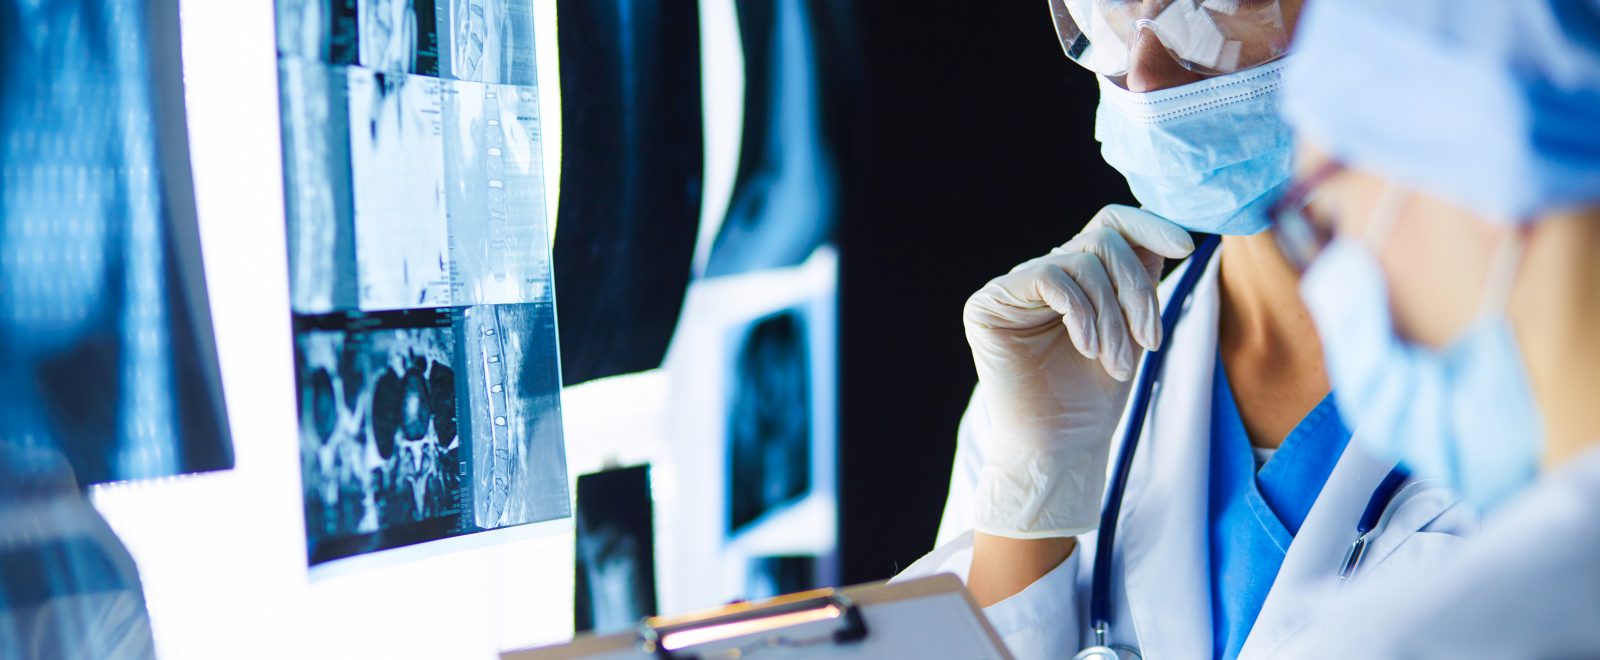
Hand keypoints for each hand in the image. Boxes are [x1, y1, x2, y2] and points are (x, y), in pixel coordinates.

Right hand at [964, 205, 1192, 537]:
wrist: (1061, 445)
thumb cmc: (1095, 396)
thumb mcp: (1133, 328)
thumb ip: (1141, 279)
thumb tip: (1171, 232)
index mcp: (1078, 276)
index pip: (1110, 223)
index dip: (1149, 224)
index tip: (1187, 248)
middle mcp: (1044, 273)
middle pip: (1102, 240)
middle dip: (1136, 291)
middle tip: (1150, 342)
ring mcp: (1014, 287)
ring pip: (1082, 260)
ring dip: (1112, 316)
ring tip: (1116, 363)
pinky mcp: (989, 303)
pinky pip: (1050, 278)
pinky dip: (1080, 313)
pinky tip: (1086, 349)